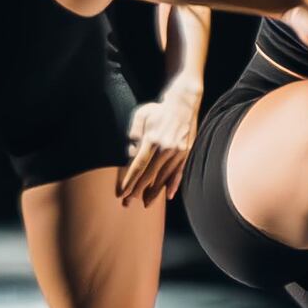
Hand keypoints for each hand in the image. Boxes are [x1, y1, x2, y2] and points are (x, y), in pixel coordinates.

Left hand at [113, 91, 199, 205]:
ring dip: (153, 192)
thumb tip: (128, 155)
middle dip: (137, 191)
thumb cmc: (159, 110)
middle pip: (149, 175)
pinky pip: (179, 172)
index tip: (121, 193)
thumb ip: (133, 136)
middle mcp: (166, 148)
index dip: (129, 181)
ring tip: (145, 203)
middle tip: (128, 203)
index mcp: (153, 139)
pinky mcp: (186, 152)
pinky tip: (167, 195)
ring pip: (164, 176)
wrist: (184, 103)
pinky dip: (173, 184)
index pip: (138, 166)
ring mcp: (178, 152)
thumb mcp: (141, 117)